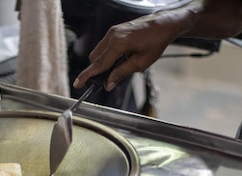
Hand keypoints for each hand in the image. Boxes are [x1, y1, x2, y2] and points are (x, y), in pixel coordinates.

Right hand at [72, 11, 187, 90]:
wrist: (163, 25)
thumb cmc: (155, 42)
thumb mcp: (140, 63)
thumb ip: (121, 73)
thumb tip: (108, 84)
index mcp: (118, 43)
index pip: (99, 64)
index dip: (87, 76)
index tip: (78, 84)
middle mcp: (112, 35)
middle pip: (95, 58)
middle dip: (97, 71)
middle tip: (105, 82)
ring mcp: (112, 32)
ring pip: (98, 52)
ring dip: (103, 64)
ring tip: (118, 70)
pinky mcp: (115, 31)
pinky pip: (104, 46)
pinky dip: (107, 56)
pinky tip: (120, 60)